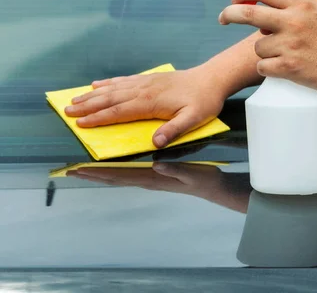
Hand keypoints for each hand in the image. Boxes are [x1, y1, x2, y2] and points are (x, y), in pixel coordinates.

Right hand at [64, 67, 225, 147]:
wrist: (211, 79)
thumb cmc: (204, 101)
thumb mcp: (194, 119)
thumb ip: (174, 130)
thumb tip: (156, 143)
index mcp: (150, 103)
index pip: (119, 111)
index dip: (99, 118)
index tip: (81, 124)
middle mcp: (143, 91)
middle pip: (110, 99)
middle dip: (87, 107)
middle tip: (67, 112)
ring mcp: (145, 83)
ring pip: (113, 89)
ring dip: (92, 95)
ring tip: (74, 100)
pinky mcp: (149, 79)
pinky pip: (123, 80)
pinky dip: (108, 83)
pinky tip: (97, 85)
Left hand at [68, 162, 223, 197]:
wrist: (212, 188)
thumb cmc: (203, 179)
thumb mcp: (192, 173)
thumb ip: (175, 170)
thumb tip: (156, 164)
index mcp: (153, 178)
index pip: (120, 176)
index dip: (99, 172)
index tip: (80, 169)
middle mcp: (147, 180)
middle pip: (113, 178)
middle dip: (91, 174)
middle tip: (69, 171)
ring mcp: (149, 180)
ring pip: (118, 177)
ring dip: (98, 174)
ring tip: (81, 171)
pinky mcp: (153, 177)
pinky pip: (127, 175)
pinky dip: (112, 171)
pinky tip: (107, 168)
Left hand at [219, 0, 316, 92]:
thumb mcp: (315, 14)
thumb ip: (290, 10)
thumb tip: (259, 14)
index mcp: (300, 5)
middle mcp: (293, 22)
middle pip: (248, 13)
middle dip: (230, 14)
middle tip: (222, 18)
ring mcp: (290, 45)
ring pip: (258, 47)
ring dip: (264, 53)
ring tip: (285, 56)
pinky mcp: (289, 67)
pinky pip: (262, 66)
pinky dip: (268, 68)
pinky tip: (283, 69)